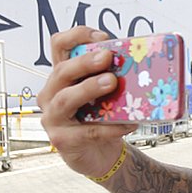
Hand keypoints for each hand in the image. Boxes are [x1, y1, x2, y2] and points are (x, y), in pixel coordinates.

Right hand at [39, 26, 137, 177]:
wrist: (100, 155)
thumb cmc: (101, 120)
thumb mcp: (105, 95)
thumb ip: (112, 78)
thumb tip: (140, 62)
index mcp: (61, 77)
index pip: (59, 46)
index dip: (77, 36)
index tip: (102, 37)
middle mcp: (51, 94)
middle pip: (61, 71)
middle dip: (84, 62)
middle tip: (107, 58)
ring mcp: (53, 118)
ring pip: (65, 99)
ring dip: (89, 88)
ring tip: (112, 82)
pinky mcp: (63, 140)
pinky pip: (88, 131)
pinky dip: (110, 127)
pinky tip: (129, 123)